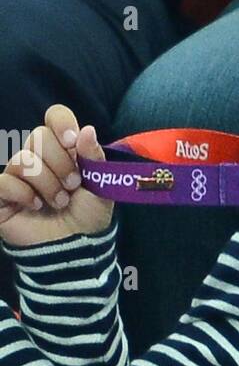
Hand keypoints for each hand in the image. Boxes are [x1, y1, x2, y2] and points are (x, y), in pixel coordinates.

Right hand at [0, 105, 111, 248]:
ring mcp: (18, 176)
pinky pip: (4, 181)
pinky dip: (23, 194)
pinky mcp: (2, 195)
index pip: (54, 116)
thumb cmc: (88, 217)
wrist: (75, 249)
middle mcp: (39, 158)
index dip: (61, 123)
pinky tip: (34, 207)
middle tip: (72, 185)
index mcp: (63, 150)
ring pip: (23, 159)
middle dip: (60, 163)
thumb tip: (87, 129)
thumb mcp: (100, 187)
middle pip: (38, 135)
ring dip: (47, 183)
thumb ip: (95, 158)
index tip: (72, 142)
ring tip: (59, 202)